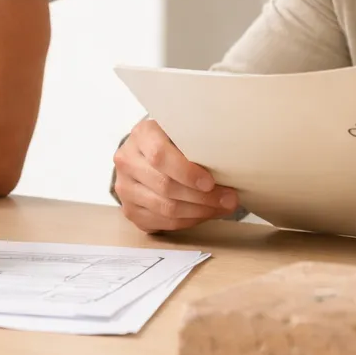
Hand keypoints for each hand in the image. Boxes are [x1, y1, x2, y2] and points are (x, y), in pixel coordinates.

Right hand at [113, 118, 238, 232]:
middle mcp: (127, 161)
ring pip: (164, 208)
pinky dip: (188, 221)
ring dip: (199, 212)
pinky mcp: (130, 210)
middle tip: (229, 199)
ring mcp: (125, 188)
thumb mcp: (181, 132)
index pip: (160, 156)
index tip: (210, 182)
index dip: (187, 172)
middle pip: (165, 186)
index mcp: (141, 135)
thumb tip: (230, 168)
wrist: (143, 154)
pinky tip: (204, 214)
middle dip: (202, 197)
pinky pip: (162, 223)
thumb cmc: (171, 141)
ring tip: (222, 208)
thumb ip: (196, 144)